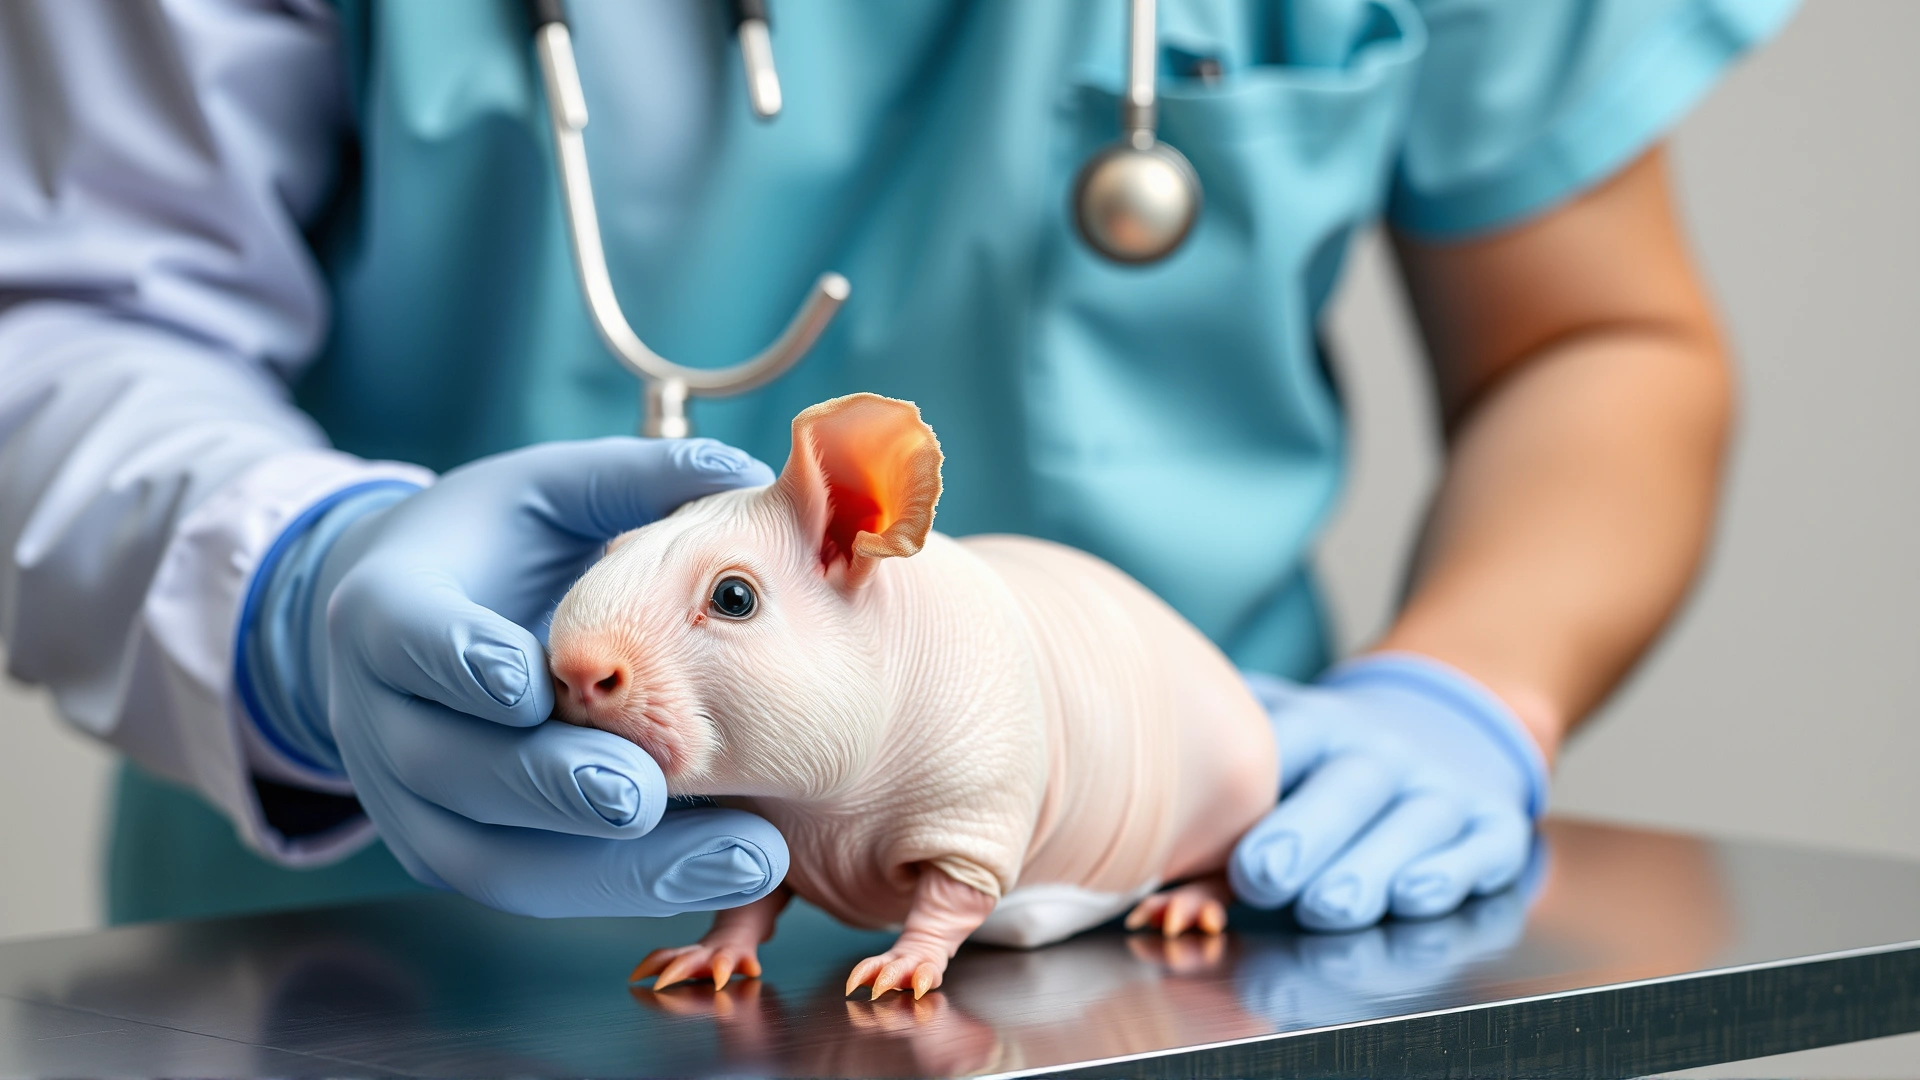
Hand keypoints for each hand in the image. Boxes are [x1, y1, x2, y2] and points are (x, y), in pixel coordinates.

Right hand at [243, 438, 788, 916]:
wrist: (405, 623)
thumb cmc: (490, 546)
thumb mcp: (545, 491)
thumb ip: (633, 478)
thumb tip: (742, 465)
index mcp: (385, 607)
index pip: (404, 637)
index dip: (457, 661)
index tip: (525, 682)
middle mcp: (378, 715)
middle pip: (454, 768)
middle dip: (553, 787)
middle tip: (646, 795)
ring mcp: (405, 796)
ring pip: (490, 857)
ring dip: (611, 870)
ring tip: (735, 856)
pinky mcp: (445, 848)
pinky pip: (524, 886)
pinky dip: (615, 889)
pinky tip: (713, 871)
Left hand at [1226, 653, 1547, 931]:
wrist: (1450, 722)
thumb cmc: (1333, 760)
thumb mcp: (1281, 743)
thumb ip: (1221, 795)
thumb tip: (1144, 867)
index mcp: (1318, 723)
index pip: (1278, 749)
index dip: (1242, 791)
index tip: (1197, 830)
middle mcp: (1381, 751)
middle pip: (1345, 787)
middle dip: (1304, 834)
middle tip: (1262, 875)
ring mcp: (1440, 787)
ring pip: (1411, 823)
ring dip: (1370, 867)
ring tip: (1329, 907)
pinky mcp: (1493, 824)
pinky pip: (1479, 848)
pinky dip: (1452, 873)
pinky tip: (1416, 895)